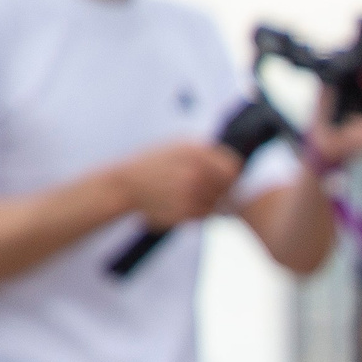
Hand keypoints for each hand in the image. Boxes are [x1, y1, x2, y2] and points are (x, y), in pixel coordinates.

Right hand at [116, 142, 242, 228]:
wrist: (125, 184)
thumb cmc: (155, 164)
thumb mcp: (178, 146)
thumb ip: (207, 153)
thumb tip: (237, 169)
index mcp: (195, 152)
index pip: (233, 168)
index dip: (231, 176)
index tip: (223, 179)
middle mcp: (195, 171)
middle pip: (229, 188)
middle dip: (223, 190)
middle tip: (208, 190)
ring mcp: (191, 193)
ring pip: (219, 203)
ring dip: (213, 202)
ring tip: (193, 196)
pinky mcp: (185, 212)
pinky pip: (206, 215)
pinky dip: (201, 212)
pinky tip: (185, 204)